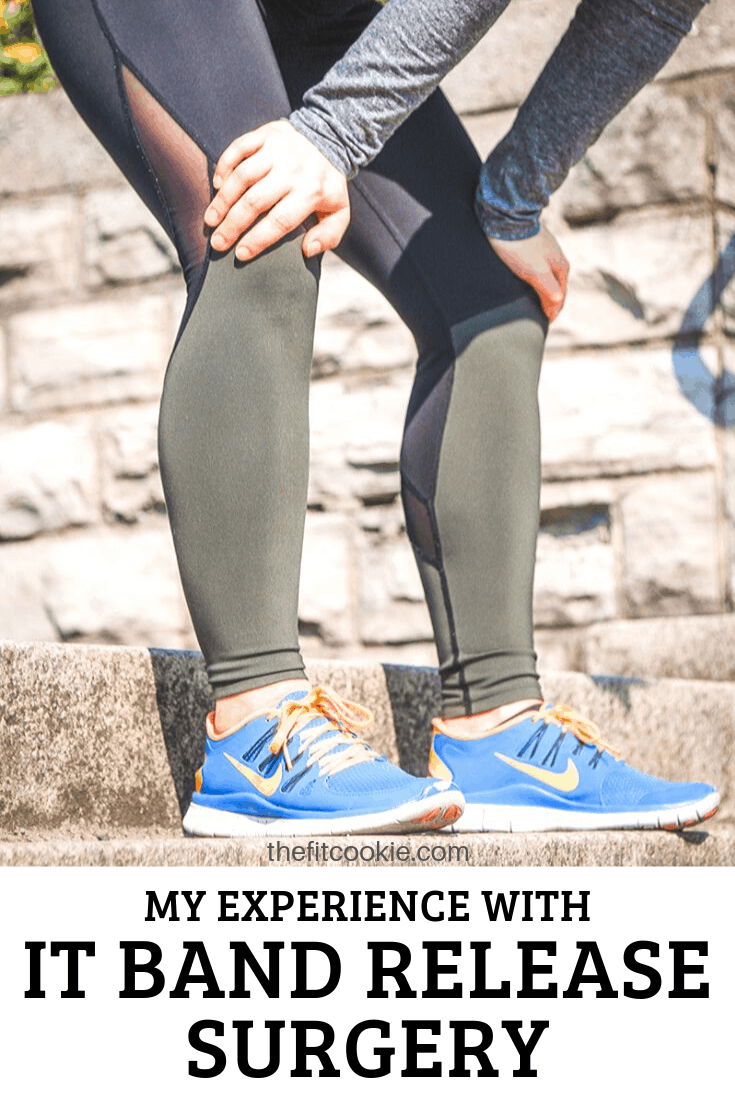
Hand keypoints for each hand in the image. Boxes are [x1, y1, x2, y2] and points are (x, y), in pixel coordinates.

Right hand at [204, 119, 350, 261]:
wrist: (329, 138)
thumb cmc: (327, 184)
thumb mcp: (339, 211)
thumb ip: (329, 235)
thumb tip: (307, 250)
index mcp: (311, 191)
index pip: (280, 221)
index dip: (258, 239)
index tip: (241, 254)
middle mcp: (293, 169)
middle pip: (255, 201)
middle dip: (233, 225)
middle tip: (217, 243)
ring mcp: (277, 149)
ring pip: (242, 176)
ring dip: (223, 200)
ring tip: (211, 220)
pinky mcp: (265, 134)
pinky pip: (238, 149)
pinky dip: (224, 166)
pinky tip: (217, 186)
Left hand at [487, 224, 569, 322]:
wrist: (507, 216)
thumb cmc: (520, 247)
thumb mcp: (536, 273)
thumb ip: (549, 290)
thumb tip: (557, 306)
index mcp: (561, 267)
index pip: (561, 296)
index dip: (553, 311)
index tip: (545, 323)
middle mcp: (557, 258)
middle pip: (556, 286)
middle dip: (551, 301)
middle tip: (540, 316)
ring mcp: (546, 250)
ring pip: (547, 276)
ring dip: (543, 290)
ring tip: (533, 301)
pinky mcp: (533, 245)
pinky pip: (537, 267)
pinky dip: (535, 278)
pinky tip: (526, 280)